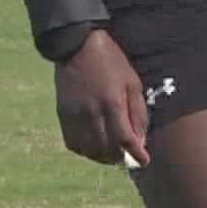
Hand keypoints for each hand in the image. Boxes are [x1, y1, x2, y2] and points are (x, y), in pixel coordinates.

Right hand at [53, 28, 150, 168]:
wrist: (77, 46)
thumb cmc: (111, 62)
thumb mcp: (132, 82)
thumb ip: (137, 112)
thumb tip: (140, 140)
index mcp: (112, 102)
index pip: (125, 138)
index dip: (136, 154)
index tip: (144, 161)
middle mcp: (92, 112)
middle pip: (106, 149)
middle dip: (120, 157)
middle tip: (128, 156)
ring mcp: (74, 115)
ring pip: (89, 150)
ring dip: (103, 157)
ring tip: (113, 154)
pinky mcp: (62, 115)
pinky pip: (73, 143)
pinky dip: (85, 150)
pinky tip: (94, 146)